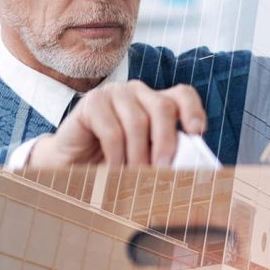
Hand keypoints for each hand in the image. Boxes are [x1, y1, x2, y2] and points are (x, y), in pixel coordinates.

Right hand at [28, 81, 206, 167]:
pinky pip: (112, 131)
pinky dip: (117, 156)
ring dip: (139, 155)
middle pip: (163, 107)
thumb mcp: (146, 156)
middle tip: (163, 171)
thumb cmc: (115, 163)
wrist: (72, 166)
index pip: (182, 94)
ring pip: (138, 121)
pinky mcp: (92, 102)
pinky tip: (114, 172)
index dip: (193, 111)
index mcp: (156, 101)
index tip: (197, 133)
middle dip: (166, 142)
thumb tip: (192, 167)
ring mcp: (114, 93)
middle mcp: (138, 91)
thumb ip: (166, 154)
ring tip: (136, 178)